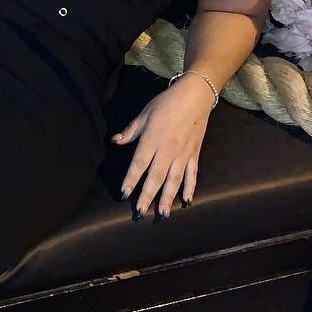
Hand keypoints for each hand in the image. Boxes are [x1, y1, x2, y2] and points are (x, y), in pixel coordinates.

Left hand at [110, 75, 214, 217]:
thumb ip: (131, 131)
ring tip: (162, 213)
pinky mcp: (194, 155)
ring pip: (174, 181)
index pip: (139, 164)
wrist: (195, 97)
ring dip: (168, 198)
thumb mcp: (144, 114)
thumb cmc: (166, 103)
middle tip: (140, 212)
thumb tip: (116, 141)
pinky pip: (192, 175)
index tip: (124, 194)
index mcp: (152, 140)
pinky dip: (190, 188)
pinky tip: (187, 200)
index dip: (131, 180)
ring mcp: (183, 155)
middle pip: (155, 177)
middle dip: (147, 196)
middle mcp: (167, 151)